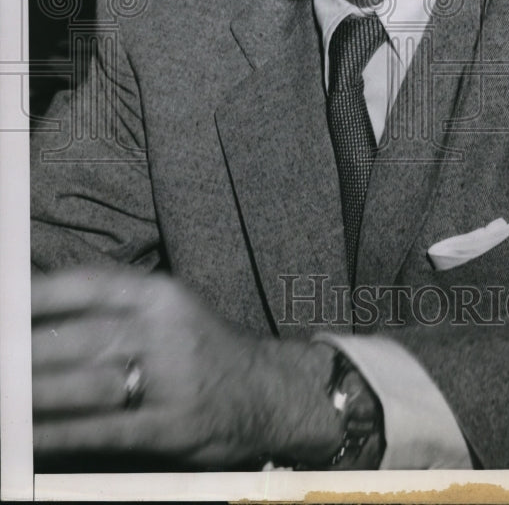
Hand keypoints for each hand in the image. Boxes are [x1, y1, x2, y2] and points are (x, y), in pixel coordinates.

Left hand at [32, 266, 342, 466]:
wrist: (267, 391)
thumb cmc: (201, 347)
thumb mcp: (168, 308)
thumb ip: (113, 302)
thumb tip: (36, 304)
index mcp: (160, 295)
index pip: (89, 285)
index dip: (38, 295)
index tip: (5, 304)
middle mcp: (166, 330)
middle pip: (80, 338)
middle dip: (24, 353)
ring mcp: (172, 379)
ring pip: (87, 385)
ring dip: (32, 396)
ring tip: (3, 398)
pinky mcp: (172, 426)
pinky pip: (104, 432)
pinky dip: (60, 435)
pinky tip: (27, 438)